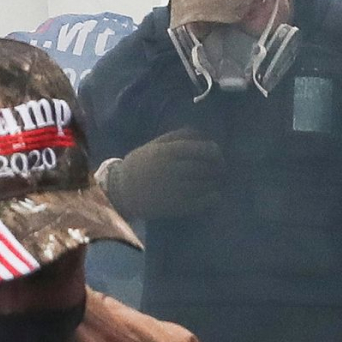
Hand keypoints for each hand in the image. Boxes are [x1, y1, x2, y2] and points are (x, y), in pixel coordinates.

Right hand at [100, 130, 223, 220]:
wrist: (122, 191)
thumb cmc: (141, 164)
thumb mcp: (156, 145)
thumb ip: (179, 137)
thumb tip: (203, 135)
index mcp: (170, 152)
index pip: (205, 149)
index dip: (216, 152)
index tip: (217, 155)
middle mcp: (175, 169)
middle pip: (209, 167)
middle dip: (218, 167)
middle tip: (220, 169)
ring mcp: (177, 189)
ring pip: (208, 183)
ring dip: (215, 181)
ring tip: (214, 180)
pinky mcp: (178, 206)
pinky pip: (205, 201)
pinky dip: (213, 197)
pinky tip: (213, 195)